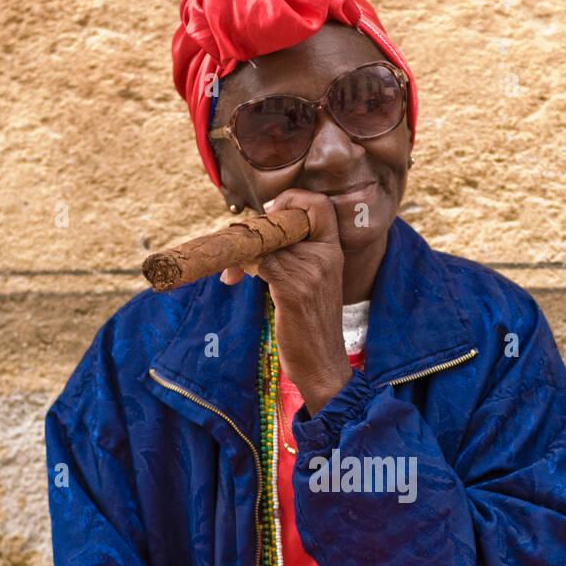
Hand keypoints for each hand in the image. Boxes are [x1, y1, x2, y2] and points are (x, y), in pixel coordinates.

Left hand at [220, 190, 352, 415]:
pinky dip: (240, 266)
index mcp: (333, 252)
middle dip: (252, 230)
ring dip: (239, 251)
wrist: (322, 365)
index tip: (270, 213)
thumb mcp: (314, 284)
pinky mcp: (291, 289)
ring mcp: (309, 271)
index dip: (292, 199)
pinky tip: (233, 279)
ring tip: (231, 271)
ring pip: (265, 241)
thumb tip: (259, 239)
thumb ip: (298, 258)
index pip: (319, 205)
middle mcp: (324, 257)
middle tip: (235, 243)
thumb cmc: (312, 327)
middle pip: (281, 220)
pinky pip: (258, 261)